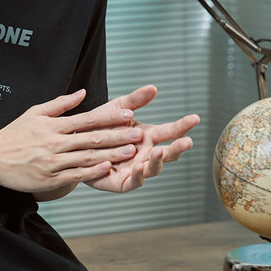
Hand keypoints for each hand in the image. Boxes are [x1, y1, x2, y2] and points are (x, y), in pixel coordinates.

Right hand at [0, 88, 150, 194]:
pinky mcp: (48, 179)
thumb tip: (83, 93)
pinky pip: (74, 175)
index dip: (109, 118)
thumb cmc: (13, 134)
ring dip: (111, 154)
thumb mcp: (34, 112)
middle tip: (139, 133)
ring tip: (132, 151)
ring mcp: (52, 162)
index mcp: (52, 126)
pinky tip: (107, 168)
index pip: (86, 120)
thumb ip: (60, 104)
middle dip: (118, 136)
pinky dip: (91, 172)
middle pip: (91, 139)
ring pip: (86, 158)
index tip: (128, 115)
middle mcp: (54, 143)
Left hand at [83, 85, 198, 193]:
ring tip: (159, 151)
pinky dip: (138, 175)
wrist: (75, 143)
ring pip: (154, 168)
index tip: (195, 117)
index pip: (169, 131)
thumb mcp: (116, 109)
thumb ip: (135, 100)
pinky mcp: (123, 183)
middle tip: (187, 141)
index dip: (182, 125)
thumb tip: (153, 87)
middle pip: (168, 153)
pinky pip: (134, 181)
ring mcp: (137, 169)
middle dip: (178, 148)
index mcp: (147, 136)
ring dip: (158, 161)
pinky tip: (138, 166)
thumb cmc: (98, 126)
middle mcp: (146, 154)